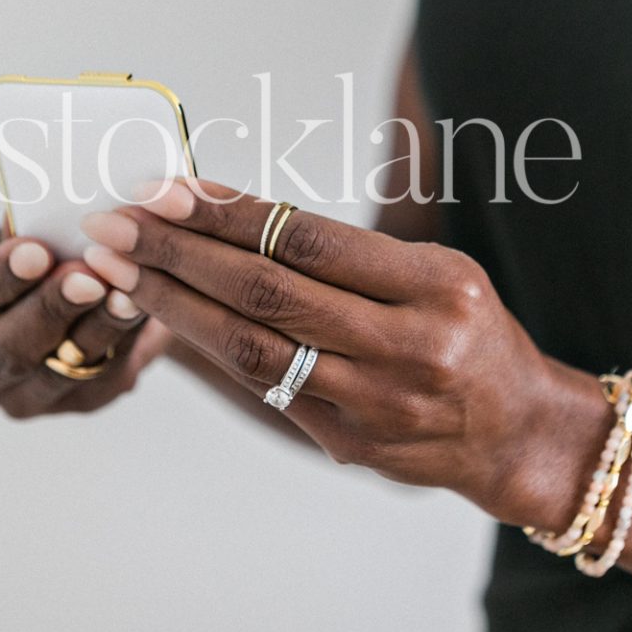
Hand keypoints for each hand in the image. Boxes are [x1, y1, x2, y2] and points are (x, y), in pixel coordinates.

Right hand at [0, 231, 169, 417]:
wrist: (82, 283)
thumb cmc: (40, 251)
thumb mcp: (22, 235)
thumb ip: (30, 232)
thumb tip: (54, 209)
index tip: (37, 250)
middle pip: (7, 351)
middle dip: (51, 309)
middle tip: (87, 275)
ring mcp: (24, 398)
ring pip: (61, 371)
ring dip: (98, 327)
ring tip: (125, 291)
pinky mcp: (79, 404)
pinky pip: (104, 376)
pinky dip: (125, 339)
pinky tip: (144, 308)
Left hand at [78, 179, 610, 524]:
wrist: (515, 431)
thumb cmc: (471, 331)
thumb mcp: (439, 269)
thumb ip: (347, 253)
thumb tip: (231, 217)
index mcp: (436, 285)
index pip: (310, 240)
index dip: (230, 214)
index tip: (167, 189)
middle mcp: (407, 345)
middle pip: (267, 292)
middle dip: (178, 251)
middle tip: (115, 221)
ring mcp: (374, 403)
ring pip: (251, 347)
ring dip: (173, 302)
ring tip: (116, 266)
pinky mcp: (347, 443)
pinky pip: (261, 387)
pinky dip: (206, 347)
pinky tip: (164, 314)